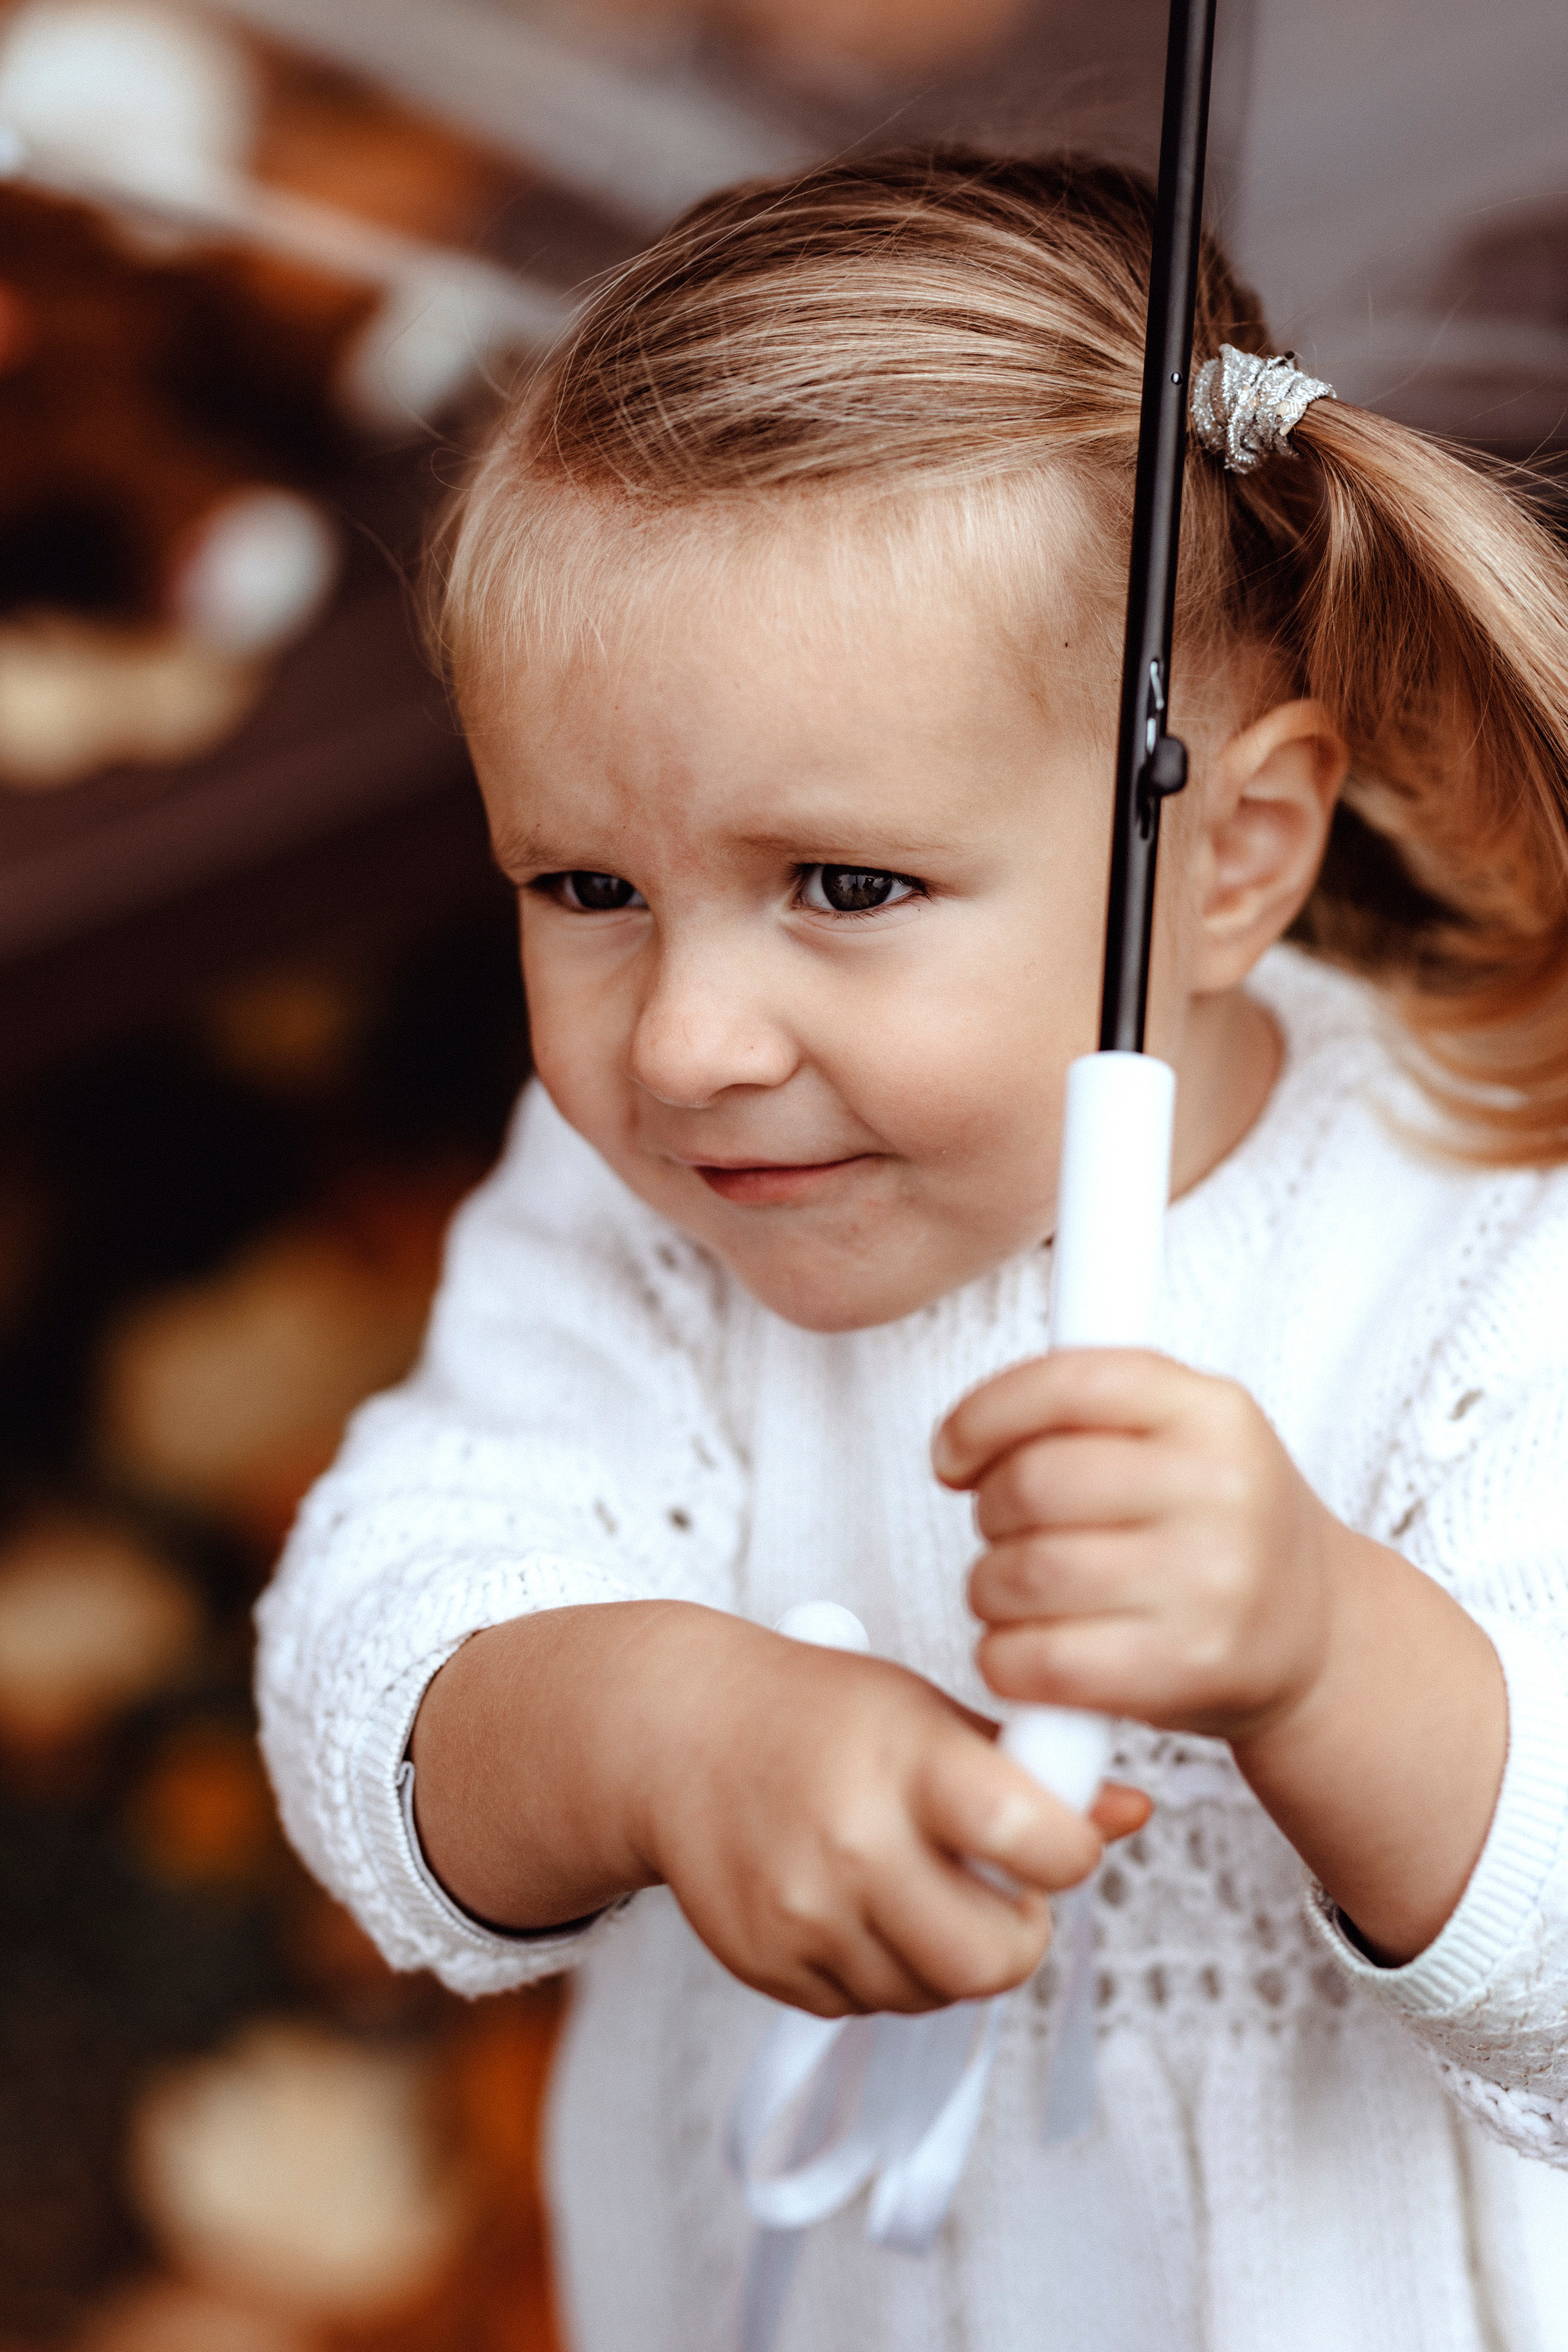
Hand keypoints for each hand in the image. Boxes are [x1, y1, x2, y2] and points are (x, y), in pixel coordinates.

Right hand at [626, 1605, 1144, 2015]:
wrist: (677, 1735)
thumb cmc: (816, 1714)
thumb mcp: (927, 1712)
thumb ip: (1029, 1769)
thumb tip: (1133, 1813)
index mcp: (908, 1761)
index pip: (1035, 1841)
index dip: (1071, 1853)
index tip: (1060, 1842)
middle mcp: (853, 1841)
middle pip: (991, 1959)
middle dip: (1019, 1938)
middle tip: (1005, 1896)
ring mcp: (804, 1910)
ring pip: (930, 1994)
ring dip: (947, 1958)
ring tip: (922, 1890)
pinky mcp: (767, 1963)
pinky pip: (864, 2005)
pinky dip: (882, 1969)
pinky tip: (859, 1904)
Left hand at [934, 1350, 1335, 1742]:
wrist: (1320, 1639)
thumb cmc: (1222, 1529)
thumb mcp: (1185, 1433)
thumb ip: (1088, 1405)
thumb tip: (962, 1439)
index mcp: (1214, 1411)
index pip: (1068, 1383)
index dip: (983, 1415)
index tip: (953, 1454)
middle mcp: (1221, 1489)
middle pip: (1031, 1482)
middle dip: (990, 1511)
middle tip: (1008, 1532)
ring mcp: (1208, 1583)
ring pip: (1021, 1573)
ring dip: (990, 1588)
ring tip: (1020, 1592)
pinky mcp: (1185, 1668)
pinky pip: (1039, 1660)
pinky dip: (1004, 1657)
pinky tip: (1025, 1648)